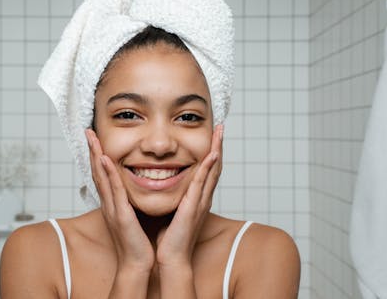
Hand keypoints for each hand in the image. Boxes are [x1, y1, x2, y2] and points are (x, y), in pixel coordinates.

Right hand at [85, 129, 154, 273]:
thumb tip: (133, 188)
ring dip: (97, 156)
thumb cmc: (137, 242)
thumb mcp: (131, 216)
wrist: (137, 263)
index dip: (97, 156)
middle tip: (88, 131)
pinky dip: (109, 174)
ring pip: (102, 177)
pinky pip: (114, 191)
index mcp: (112, 203)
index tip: (95, 139)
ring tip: (93, 138)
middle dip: (92, 151)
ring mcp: (112, 208)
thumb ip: (129, 201)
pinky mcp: (120, 215)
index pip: (102, 175)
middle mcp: (109, 203)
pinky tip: (106, 159)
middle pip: (97, 172)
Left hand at [155, 124, 223, 268]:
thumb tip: (164, 184)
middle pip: (214, 167)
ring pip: (212, 171)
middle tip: (221, 127)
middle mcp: (202, 197)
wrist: (172, 258)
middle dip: (218, 146)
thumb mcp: (174, 211)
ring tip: (220, 133)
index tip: (212, 135)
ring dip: (217, 150)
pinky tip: (211, 154)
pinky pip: (201, 184)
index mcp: (197, 198)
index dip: (211, 152)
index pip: (207, 170)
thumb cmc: (171, 237)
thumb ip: (175, 198)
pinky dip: (207, 168)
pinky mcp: (193, 207)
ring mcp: (200, 202)